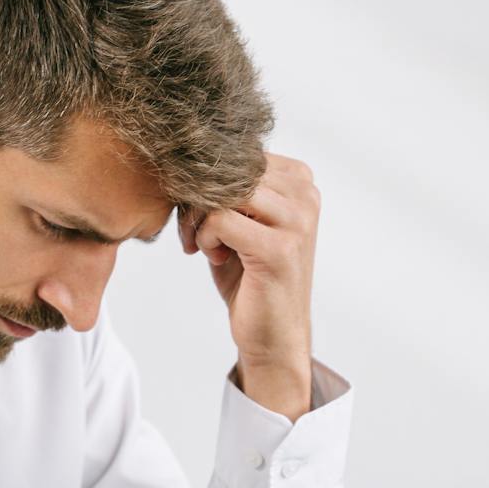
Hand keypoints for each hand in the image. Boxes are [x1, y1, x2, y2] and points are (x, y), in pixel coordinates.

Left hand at [179, 152, 320, 401]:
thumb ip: (224, 188)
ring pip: (222, 191)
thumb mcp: (239, 221)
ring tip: (202, 244)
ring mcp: (297, 221)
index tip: (197, 215)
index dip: (205, 181)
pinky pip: (221, 220)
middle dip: (196, 199)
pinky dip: (204, 237)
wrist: (272, 333)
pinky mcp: (280, 249)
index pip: (237, 153)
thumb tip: (183, 158)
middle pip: (229, 169)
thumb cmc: (249, 276)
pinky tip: (212, 256)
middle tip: (191, 232)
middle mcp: (305, 194)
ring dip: (198, 219)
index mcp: (299, 180)